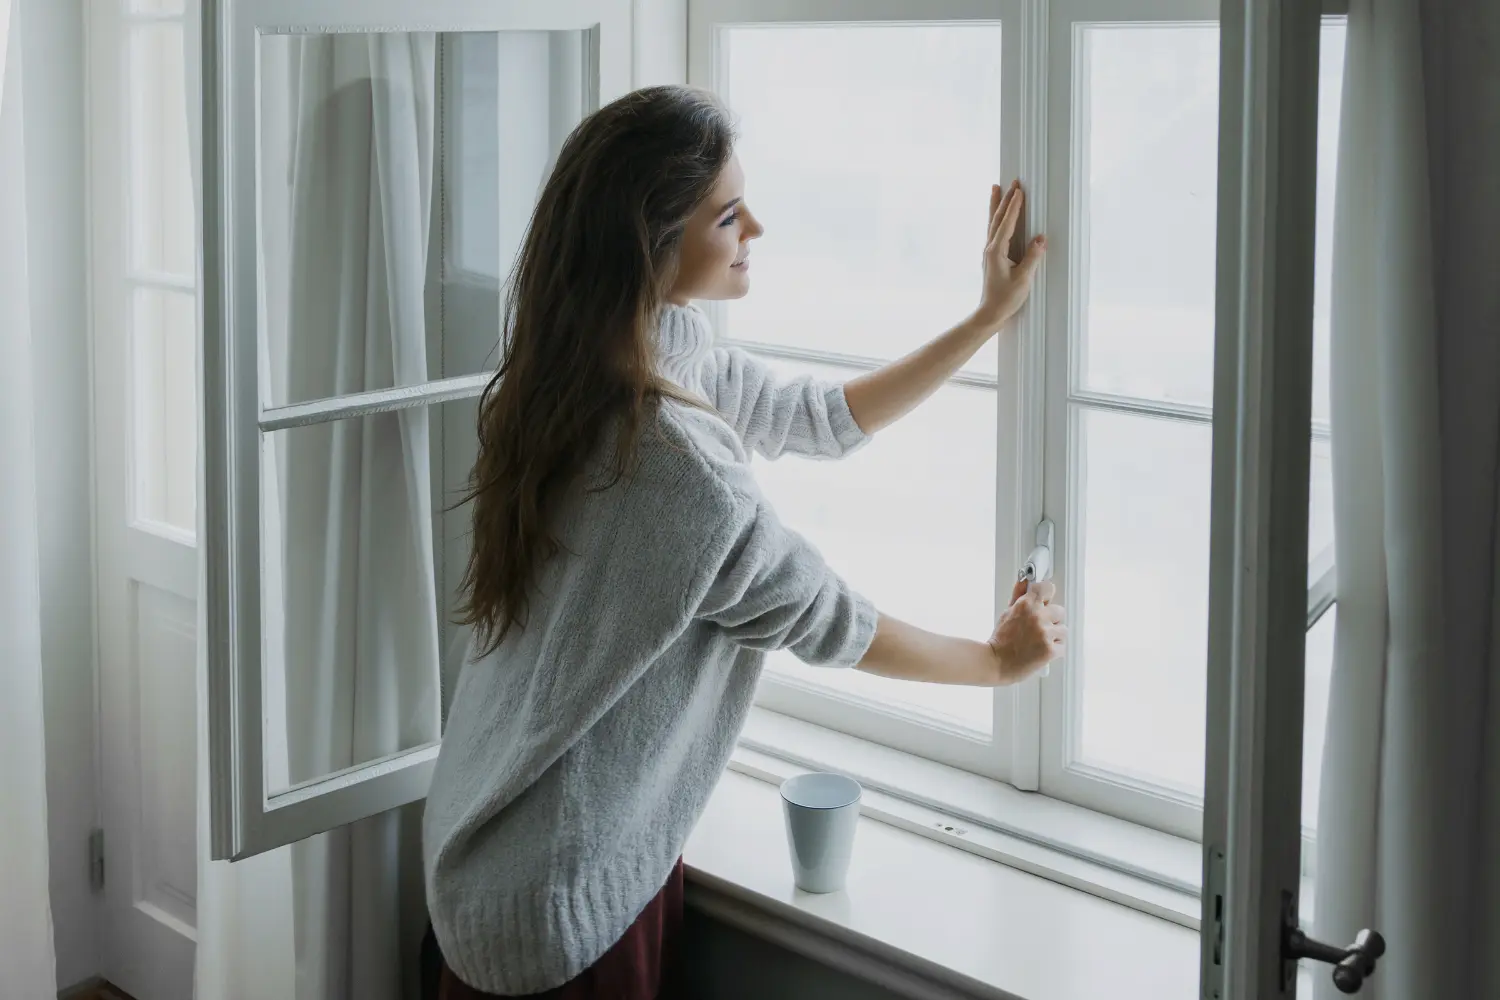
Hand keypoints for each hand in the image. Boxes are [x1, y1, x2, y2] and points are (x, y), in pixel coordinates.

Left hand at [973, 180, 1045, 331]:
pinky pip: (994, 231)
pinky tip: (998, 215)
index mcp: (996, 251)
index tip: (1019, 190)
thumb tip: (1041, 238)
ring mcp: (989, 252)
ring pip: (992, 223)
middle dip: (1005, 199)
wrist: (990, 314)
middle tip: (1011, 181)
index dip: (1014, 207)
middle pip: (996, 218)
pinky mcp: (992, 257)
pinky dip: (996, 218)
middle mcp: (990, 249)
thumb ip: (1032, 257)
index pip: (1006, 224)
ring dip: (996, 205)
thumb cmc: (1006, 299)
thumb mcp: (1023, 279)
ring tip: (996, 188)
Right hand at [988, 578, 1065, 683]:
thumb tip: (1025, 581)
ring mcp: (1045, 634)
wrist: (995, 663)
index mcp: (1026, 604)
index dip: (1047, 595)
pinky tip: (1041, 651)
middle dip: (1051, 619)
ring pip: (1063, 630)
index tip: (1045, 601)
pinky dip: (1054, 650)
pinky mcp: (1050, 650)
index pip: (1047, 588)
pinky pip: (1062, 646)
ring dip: (1054, 636)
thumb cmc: (1000, 639)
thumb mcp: (1007, 613)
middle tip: (1038, 628)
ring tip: (1039, 641)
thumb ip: (1019, 595)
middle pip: (1059, 611)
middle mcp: (1037, 617)